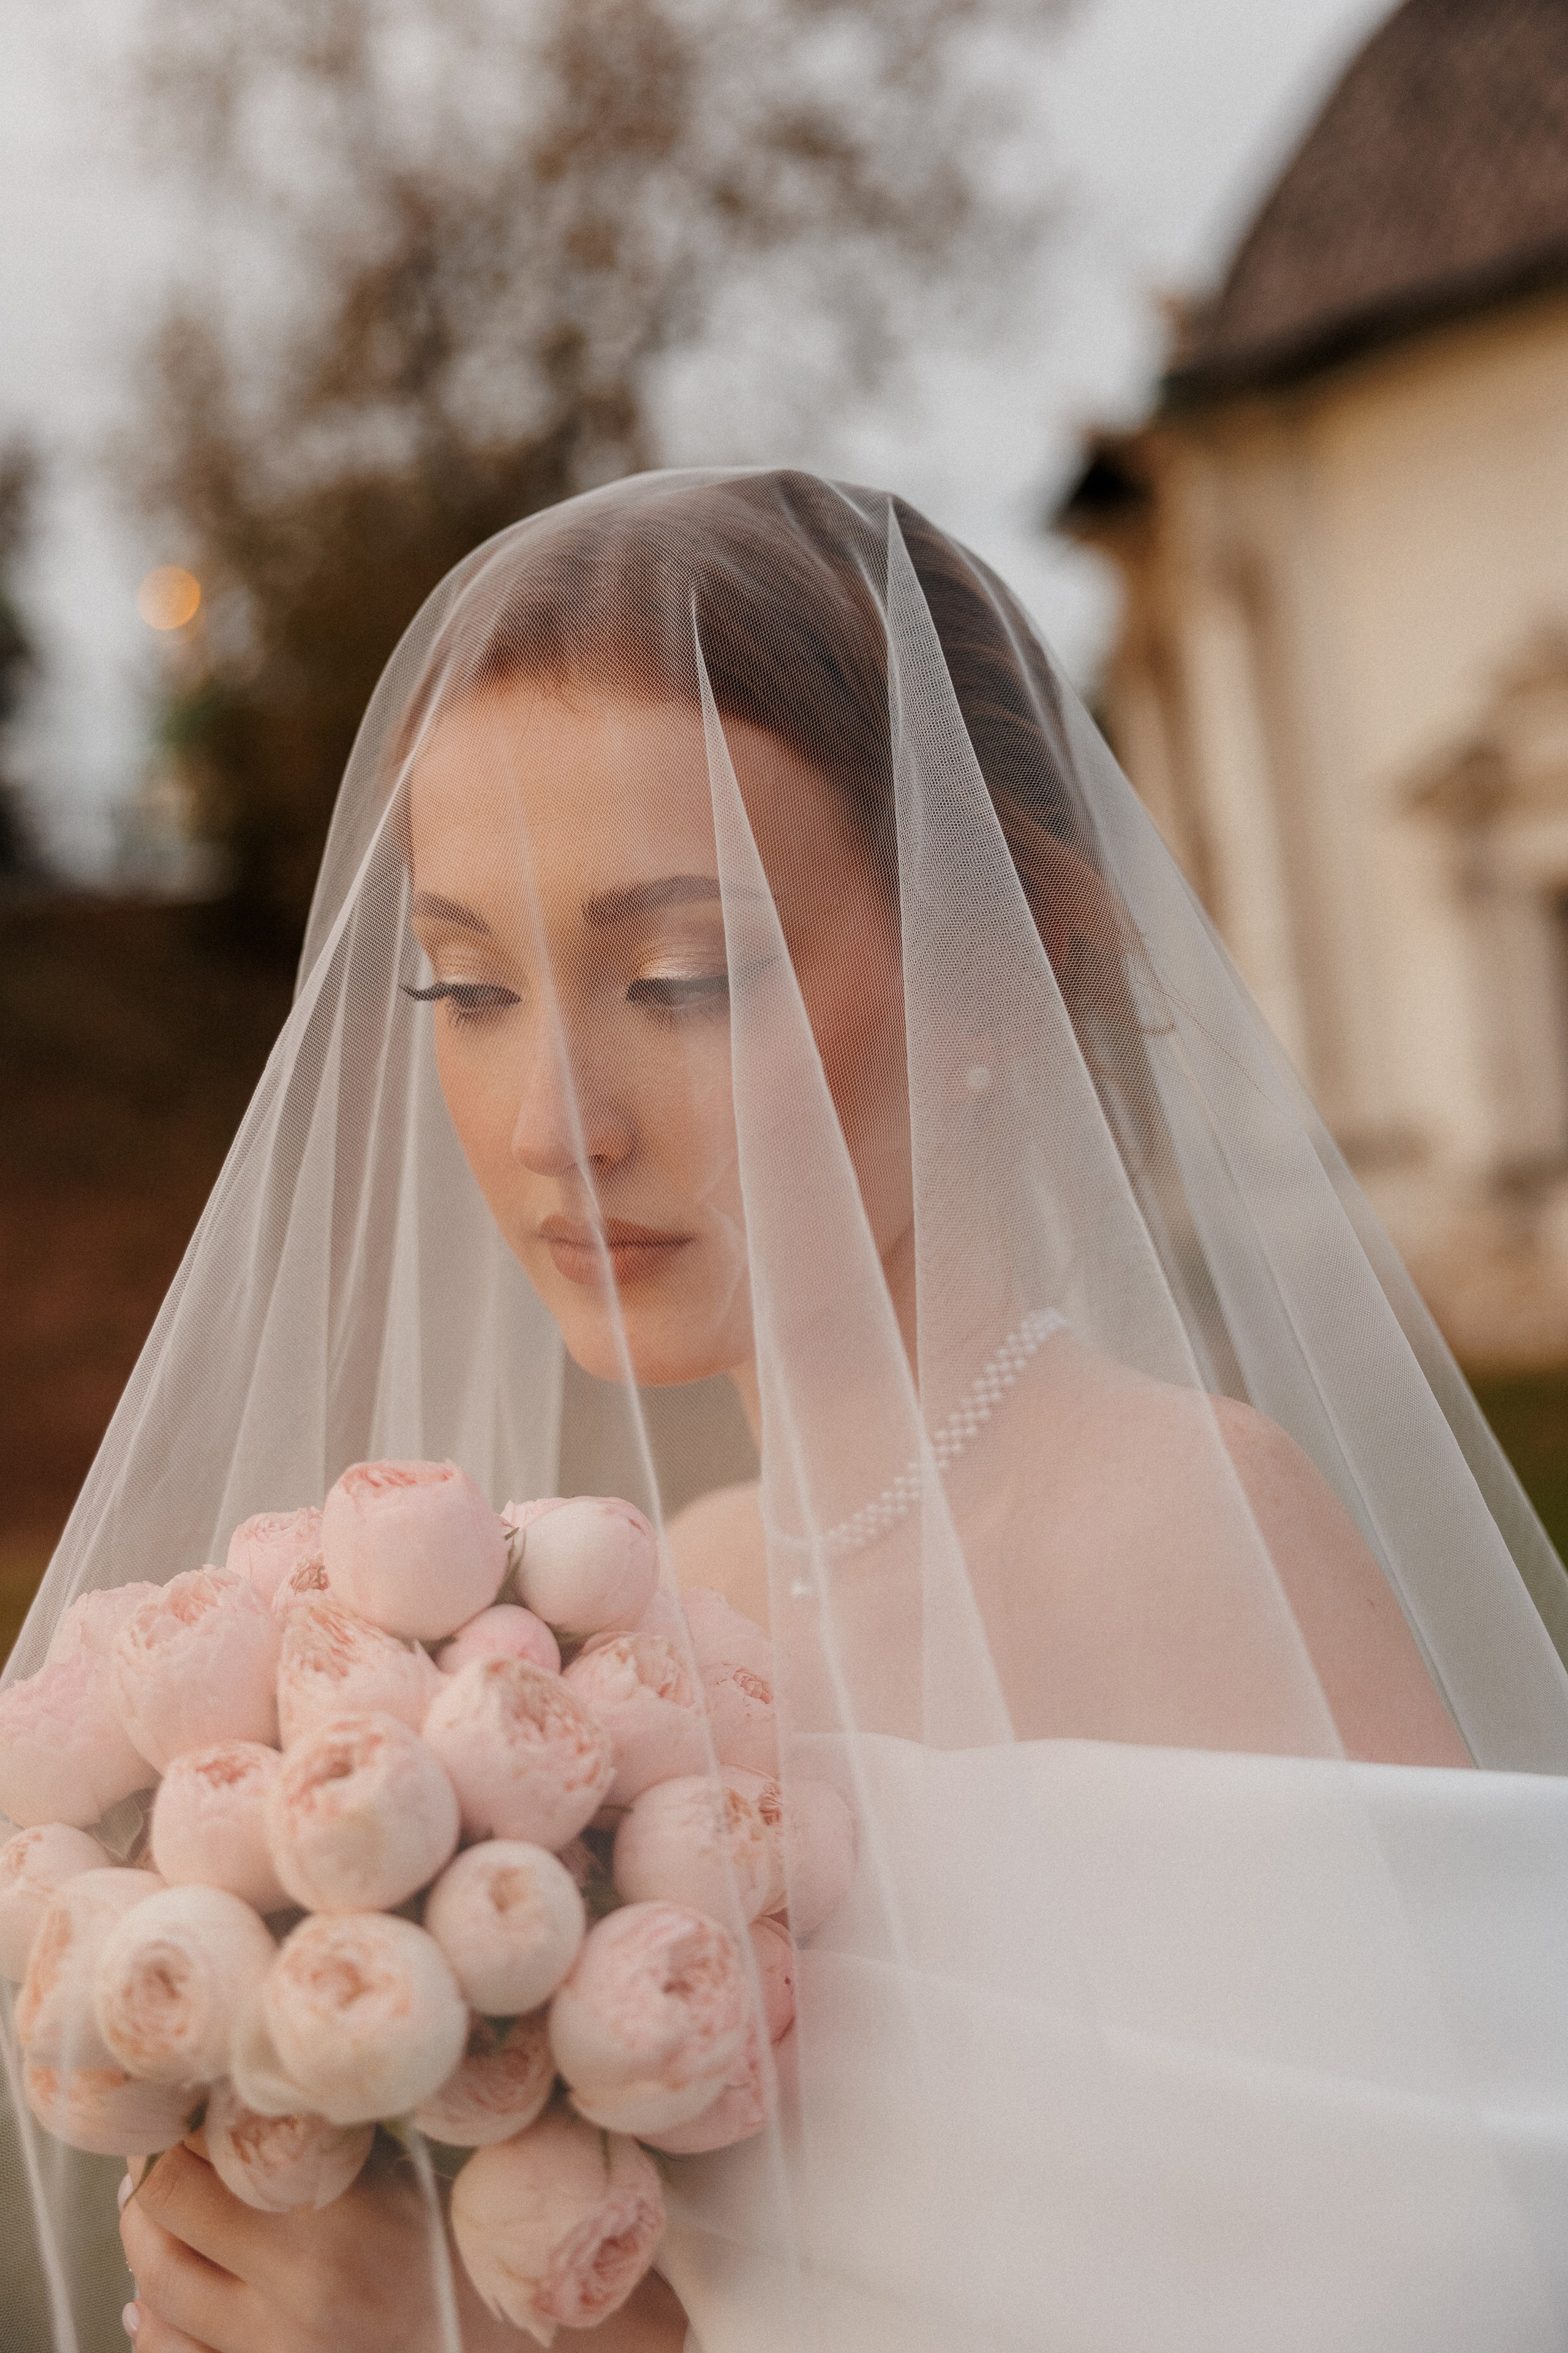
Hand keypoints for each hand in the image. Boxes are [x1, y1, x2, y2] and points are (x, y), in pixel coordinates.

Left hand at [119, 2132, 687, 2351]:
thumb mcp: (406, 2182)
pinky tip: (177, 2290)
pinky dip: (161, 2319)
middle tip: (166, 2152)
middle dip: (150, 2183)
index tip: (189, 2101)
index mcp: (331, 2237)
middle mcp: (289, 2306)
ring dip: (151, 2249)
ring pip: (154, 2300)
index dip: (179, 2129)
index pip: (196, 2168)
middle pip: (159, 2228)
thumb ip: (333, 2142)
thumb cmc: (465, 2255)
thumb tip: (252, 2081)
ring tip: (164, 2212)